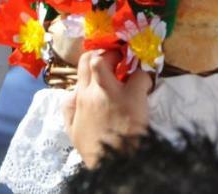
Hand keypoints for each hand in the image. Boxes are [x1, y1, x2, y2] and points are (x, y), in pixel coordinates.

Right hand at [63, 49, 151, 167]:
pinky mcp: (132, 98)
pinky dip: (145, 78)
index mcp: (79, 97)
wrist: (113, 165)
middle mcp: (92, 90)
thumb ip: (69, 110)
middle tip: (118, 56)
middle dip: (106, 53)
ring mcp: (111, 92)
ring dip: (121, 58)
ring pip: (108, 59)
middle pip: (92, 59)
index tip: (101, 60)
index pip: (81, 67)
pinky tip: (147, 85)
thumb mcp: (72, 130)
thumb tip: (71, 93)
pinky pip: (140, 77)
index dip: (92, 59)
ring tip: (131, 63)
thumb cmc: (93, 150)